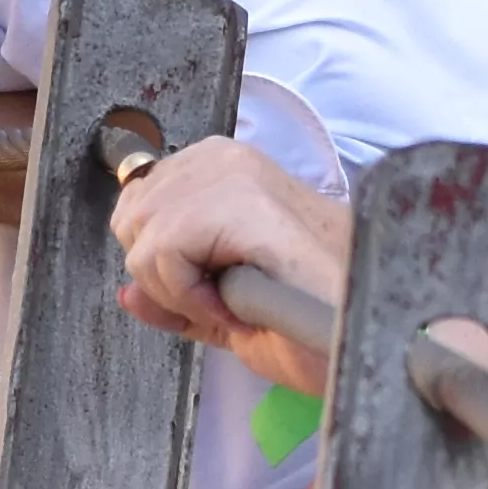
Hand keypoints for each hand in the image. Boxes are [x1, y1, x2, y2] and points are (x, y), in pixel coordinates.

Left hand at [106, 135, 352, 380]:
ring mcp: (233, 173)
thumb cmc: (309, 319)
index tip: (214, 288)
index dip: (160, 262)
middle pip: (129, 221)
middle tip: (225, 299)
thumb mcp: (222, 309)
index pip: (136, 205)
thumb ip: (172, 297)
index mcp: (221, 168)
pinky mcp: (237, 199)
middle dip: (164, 278)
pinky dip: (189, 296)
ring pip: (141, 241)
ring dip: (180, 292)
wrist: (362, 331)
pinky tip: (236, 302)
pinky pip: (162, 254)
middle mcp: (224, 158)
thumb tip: (126, 294)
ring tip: (236, 300)